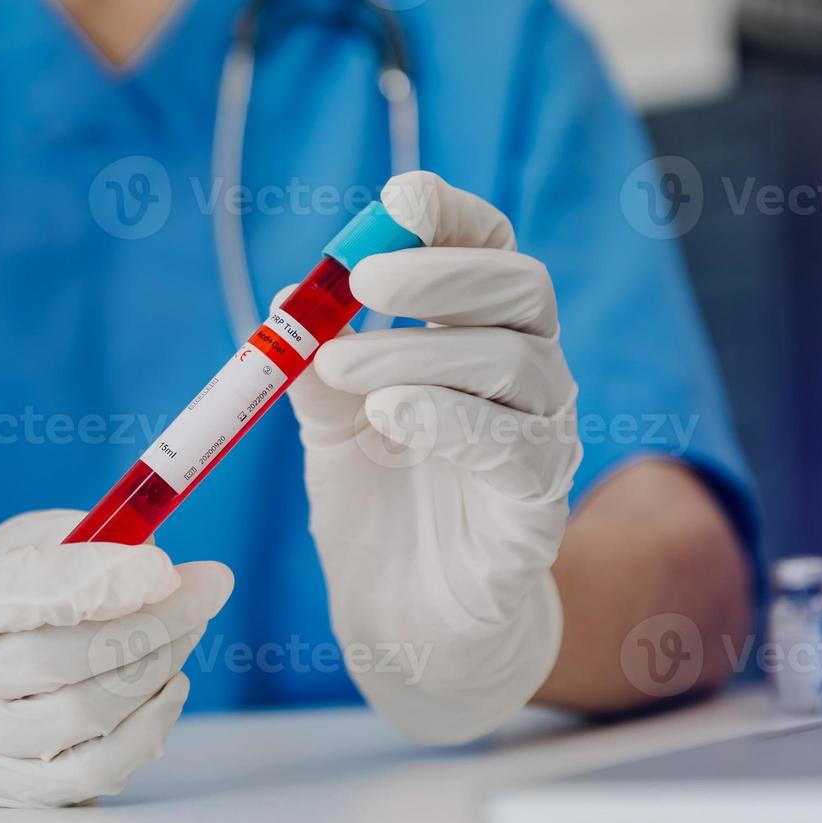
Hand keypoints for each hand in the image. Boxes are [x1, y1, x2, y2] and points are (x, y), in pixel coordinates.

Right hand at [0, 509, 232, 806]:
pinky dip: (147, 729)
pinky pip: (93, 772)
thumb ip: (79, 541)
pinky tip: (168, 687)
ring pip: (85, 717)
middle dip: (155, 620)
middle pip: (62, 659)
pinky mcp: (9, 788)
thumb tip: (159, 563)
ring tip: (188, 629)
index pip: (17, 592)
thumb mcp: (7, 547)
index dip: (99, 579)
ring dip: (158, 669)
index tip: (165, 566)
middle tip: (206, 589)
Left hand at [285, 171, 581, 743]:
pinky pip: (518, 448)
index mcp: (477, 343)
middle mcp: (527, 381)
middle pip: (520, 291)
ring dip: (420, 351)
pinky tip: (391, 415)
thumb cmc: (379, 511)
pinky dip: (452, 419)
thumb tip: (279, 304)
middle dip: (440, 272)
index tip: (401, 199)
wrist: (405, 623)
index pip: (490, 253)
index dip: (454, 217)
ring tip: (341, 366)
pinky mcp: (538, 509)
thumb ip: (314, 370)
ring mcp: (542, 442)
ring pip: (519, 362)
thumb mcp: (331, 429)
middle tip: (361, 281)